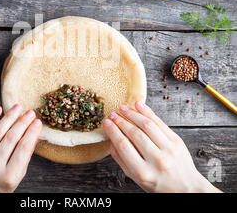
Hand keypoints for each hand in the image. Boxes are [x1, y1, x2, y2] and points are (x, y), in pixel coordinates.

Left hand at [0, 105, 41, 192]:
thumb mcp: (16, 177)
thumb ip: (25, 156)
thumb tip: (37, 134)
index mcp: (8, 178)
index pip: (24, 148)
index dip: (32, 132)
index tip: (38, 122)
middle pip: (11, 138)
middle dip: (23, 123)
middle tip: (30, 113)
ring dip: (8, 117)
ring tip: (18, 107)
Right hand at [104, 101, 220, 192]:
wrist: (186, 187)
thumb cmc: (157, 183)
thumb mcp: (135, 177)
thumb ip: (121, 159)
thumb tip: (111, 138)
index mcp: (143, 172)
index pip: (123, 146)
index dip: (113, 131)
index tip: (107, 123)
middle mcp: (157, 160)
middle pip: (135, 134)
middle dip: (121, 121)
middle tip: (113, 115)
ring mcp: (169, 149)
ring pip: (147, 125)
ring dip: (133, 114)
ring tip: (123, 108)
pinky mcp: (176, 141)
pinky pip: (160, 122)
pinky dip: (148, 112)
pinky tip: (138, 105)